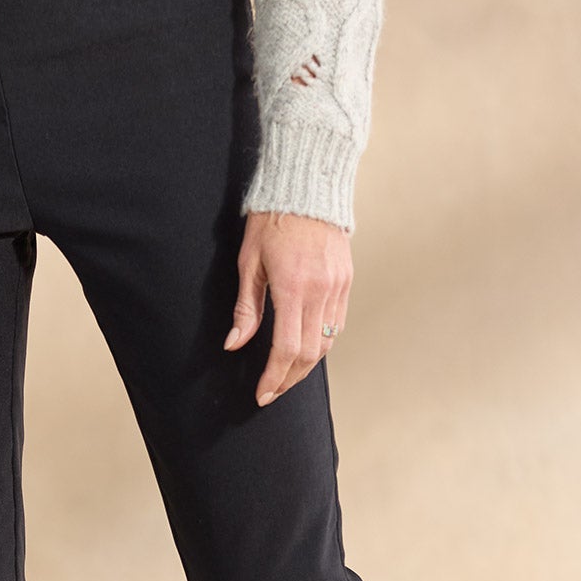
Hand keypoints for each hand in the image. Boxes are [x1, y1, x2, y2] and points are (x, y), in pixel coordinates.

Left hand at [224, 210, 352, 406]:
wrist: (306, 186)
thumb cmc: (271, 220)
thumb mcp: (249, 263)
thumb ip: (246, 308)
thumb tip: (234, 344)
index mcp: (293, 287)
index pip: (286, 348)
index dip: (274, 377)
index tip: (262, 394)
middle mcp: (321, 290)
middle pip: (309, 353)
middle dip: (289, 378)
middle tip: (271, 391)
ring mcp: (337, 286)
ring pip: (327, 342)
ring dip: (306, 364)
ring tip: (286, 374)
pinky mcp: (346, 281)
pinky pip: (337, 323)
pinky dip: (321, 342)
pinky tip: (305, 348)